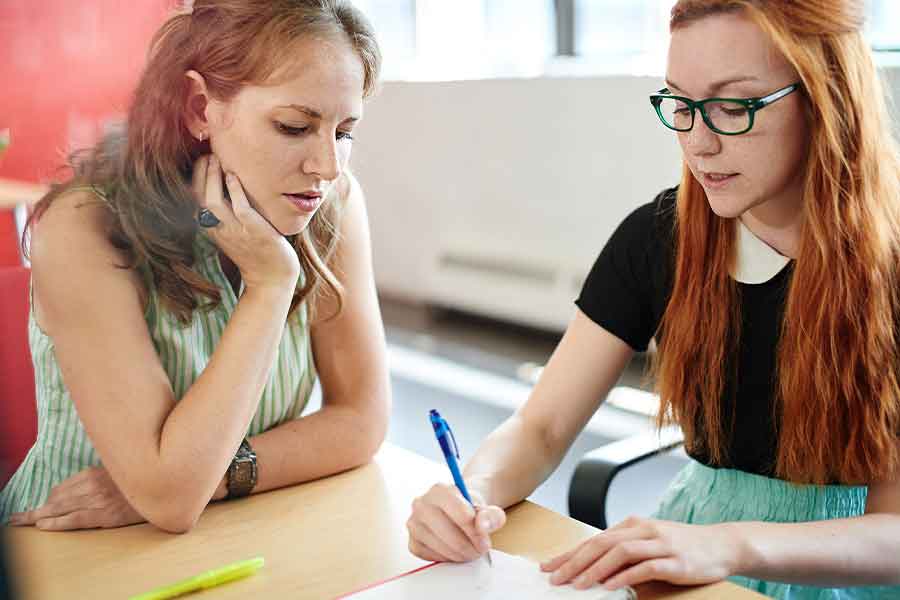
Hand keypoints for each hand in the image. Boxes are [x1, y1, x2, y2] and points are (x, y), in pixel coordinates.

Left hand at [7, 466, 144, 530]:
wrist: (162, 487)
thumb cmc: (139, 481)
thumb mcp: (118, 472)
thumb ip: (99, 476)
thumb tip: (83, 485)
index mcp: (95, 473)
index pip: (62, 487)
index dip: (48, 499)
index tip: (38, 506)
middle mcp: (92, 484)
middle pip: (56, 498)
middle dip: (35, 509)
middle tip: (16, 518)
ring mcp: (97, 499)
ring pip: (60, 508)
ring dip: (39, 516)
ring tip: (23, 522)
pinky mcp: (104, 514)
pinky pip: (74, 519)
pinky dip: (56, 523)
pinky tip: (43, 525)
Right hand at [192, 154, 299, 291]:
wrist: (272, 279)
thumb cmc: (256, 253)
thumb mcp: (234, 234)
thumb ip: (226, 216)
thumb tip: (224, 189)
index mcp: (212, 230)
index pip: (194, 200)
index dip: (195, 178)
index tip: (202, 160)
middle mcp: (220, 230)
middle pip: (198, 198)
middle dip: (201, 173)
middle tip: (209, 154)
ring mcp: (236, 231)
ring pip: (213, 202)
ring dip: (213, 178)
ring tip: (218, 159)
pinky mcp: (255, 232)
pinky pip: (240, 208)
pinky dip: (235, 190)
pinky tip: (234, 176)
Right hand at [406, 483, 506, 561]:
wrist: (455, 511)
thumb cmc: (468, 508)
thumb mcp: (485, 507)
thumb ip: (491, 515)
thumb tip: (482, 526)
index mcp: (439, 490)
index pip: (462, 515)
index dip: (477, 532)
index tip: (485, 541)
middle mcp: (421, 504)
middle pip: (450, 533)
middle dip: (469, 546)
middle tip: (480, 549)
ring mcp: (414, 523)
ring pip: (441, 547)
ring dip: (460, 554)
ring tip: (470, 550)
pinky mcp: (412, 542)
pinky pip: (431, 557)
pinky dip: (447, 558)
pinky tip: (455, 551)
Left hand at [540, 516, 739, 589]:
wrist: (723, 545)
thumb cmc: (683, 546)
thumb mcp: (650, 544)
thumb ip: (626, 552)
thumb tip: (594, 569)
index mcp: (633, 525)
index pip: (594, 540)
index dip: (570, 553)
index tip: (549, 566)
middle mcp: (643, 530)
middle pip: (601, 543)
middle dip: (574, 561)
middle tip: (555, 577)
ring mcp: (660, 543)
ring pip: (619, 553)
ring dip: (595, 569)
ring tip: (576, 584)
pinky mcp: (675, 560)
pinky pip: (645, 567)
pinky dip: (625, 577)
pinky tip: (610, 587)